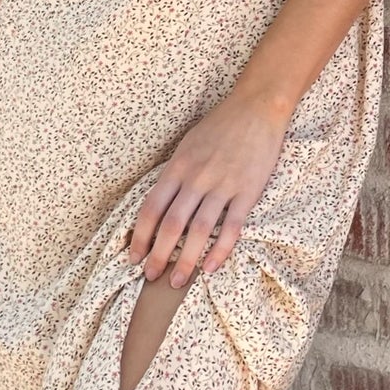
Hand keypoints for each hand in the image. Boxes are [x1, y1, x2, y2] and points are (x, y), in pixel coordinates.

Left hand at [126, 94, 288, 287]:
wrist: (256, 108)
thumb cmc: (219, 126)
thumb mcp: (187, 145)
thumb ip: (174, 174)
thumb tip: (159, 204)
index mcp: (178, 167)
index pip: (151, 207)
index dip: (140, 236)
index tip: (133, 257)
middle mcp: (196, 178)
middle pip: (171, 224)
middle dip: (158, 255)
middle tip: (150, 277)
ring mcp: (223, 185)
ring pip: (199, 230)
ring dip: (185, 260)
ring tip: (176, 281)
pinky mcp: (248, 191)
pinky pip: (232, 226)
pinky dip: (220, 250)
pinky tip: (211, 268)